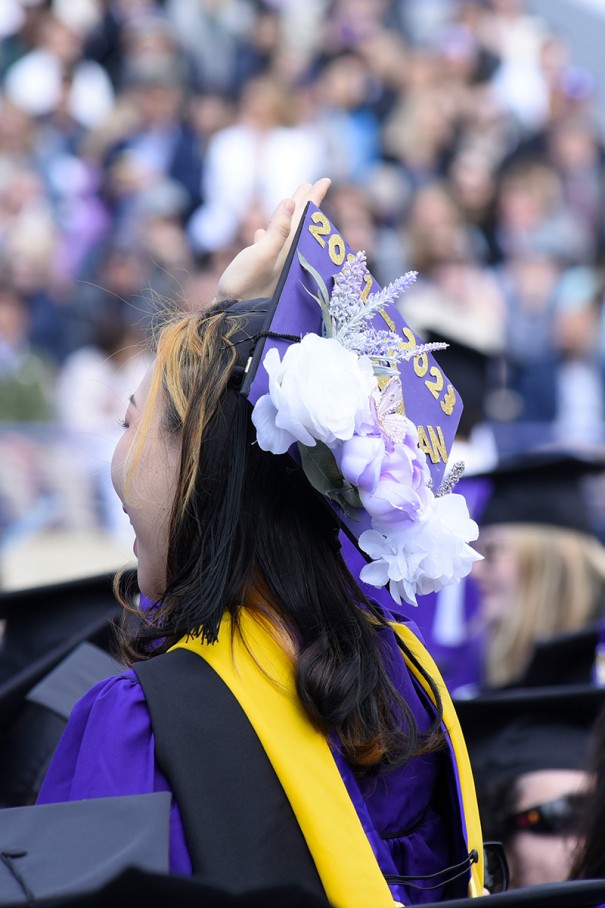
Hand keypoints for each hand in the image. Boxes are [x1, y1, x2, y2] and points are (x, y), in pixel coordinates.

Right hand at [216, 178, 331, 301]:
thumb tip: (291, 203)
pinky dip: (267, 237)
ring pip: (284, 235)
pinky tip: (261, 231)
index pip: (306, 220)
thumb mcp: (261, 256)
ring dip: (287, 217)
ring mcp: (272, 267)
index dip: (314, 199)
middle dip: (304, 205)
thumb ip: (278, 231)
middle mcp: (285, 259)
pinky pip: (267, 249)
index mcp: (289, 252)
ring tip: (291, 201)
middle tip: (311, 184)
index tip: (325, 180)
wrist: (228, 316)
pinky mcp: (257, 274)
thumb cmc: (244, 287)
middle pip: (299, 225)